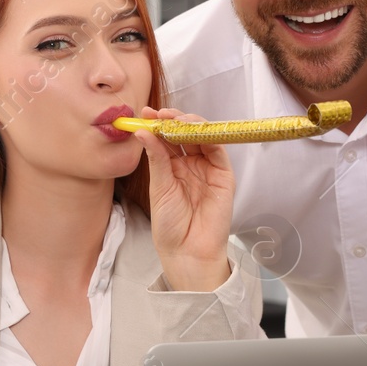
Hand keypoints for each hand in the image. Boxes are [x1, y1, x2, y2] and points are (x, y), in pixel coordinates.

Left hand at [130, 108, 233, 291]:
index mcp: (173, 167)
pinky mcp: (223, 175)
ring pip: (202, 136)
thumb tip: (143, 132)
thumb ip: (156, 159)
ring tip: (172, 118)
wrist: (188, 252)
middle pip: (185, 133)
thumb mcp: (159, 188)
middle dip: (172, 119)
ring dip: (188, 123)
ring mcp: (208, 168)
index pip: (167, 138)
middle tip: (158, 114)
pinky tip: (191, 130)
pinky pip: (218, 150)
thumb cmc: (170, 226)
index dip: (157, 124)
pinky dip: (207, 136)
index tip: (144, 114)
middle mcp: (191, 164)